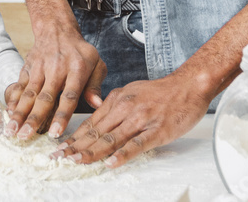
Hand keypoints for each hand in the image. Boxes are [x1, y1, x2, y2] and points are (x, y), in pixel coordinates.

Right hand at [4, 23, 106, 140]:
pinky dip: (13, 100)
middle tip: (24, 137)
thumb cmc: (80, 52)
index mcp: (77, 69)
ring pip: (29, 93)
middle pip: (44, 97)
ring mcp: (40, 68)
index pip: (69, 96)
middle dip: (33, 119)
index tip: (55, 133)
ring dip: (19, 113)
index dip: (61, 115)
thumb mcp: (96, 64)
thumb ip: (95, 85)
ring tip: (11, 130)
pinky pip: (19, 85)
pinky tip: (8, 114)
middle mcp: (57, 69)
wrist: (57, 30)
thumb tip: (98, 104)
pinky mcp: (28, 67)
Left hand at [51, 70, 210, 167]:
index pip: (90, 123)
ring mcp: (140, 120)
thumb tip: (97, 121)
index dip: (74, 137)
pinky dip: (122, 155)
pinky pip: (136, 144)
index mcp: (117, 100)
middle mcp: (125, 109)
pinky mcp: (156, 131)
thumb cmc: (161, 92)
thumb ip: (114, 107)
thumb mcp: (131, 93)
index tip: (60, 147)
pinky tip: (111, 163)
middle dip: (75, 146)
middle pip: (96, 132)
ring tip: (76, 161)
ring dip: (91, 152)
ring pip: (111, 138)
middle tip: (58, 158)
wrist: (188, 85)